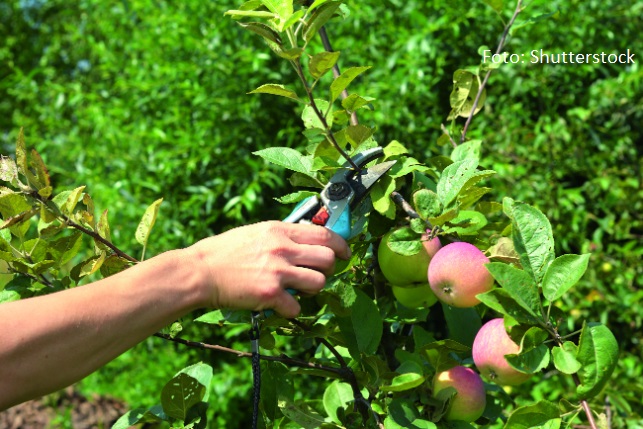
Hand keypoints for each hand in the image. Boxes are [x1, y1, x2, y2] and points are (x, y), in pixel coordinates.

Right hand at [185, 221, 350, 317]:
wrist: (200, 271)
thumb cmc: (224, 252)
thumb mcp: (256, 232)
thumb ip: (282, 236)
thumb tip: (306, 241)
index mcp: (280, 230)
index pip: (325, 234)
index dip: (341, 245)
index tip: (344, 253)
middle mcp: (283, 248)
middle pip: (328, 259)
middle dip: (327, 269)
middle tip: (315, 275)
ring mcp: (278, 271)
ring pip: (319, 283)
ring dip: (311, 289)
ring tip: (296, 290)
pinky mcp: (270, 294)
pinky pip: (297, 307)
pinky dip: (290, 309)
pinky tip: (278, 304)